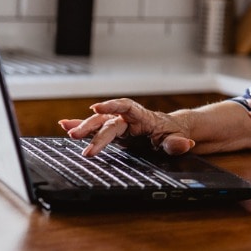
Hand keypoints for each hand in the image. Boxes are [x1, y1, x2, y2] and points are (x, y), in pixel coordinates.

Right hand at [59, 98, 193, 156]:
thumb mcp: (179, 139)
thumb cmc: (174, 133)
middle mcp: (128, 118)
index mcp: (143, 117)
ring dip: (83, 127)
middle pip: (108, 120)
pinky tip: (64, 126)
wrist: (172, 130)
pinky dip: (80, 126)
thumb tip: (185, 144)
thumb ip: (178, 143)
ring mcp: (120, 125)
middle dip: (92, 128)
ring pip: (99, 123)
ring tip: (67, 131)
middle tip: (77, 137)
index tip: (97, 107)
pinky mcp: (114, 132)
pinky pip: (96, 128)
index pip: (126, 107)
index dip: (112, 106)